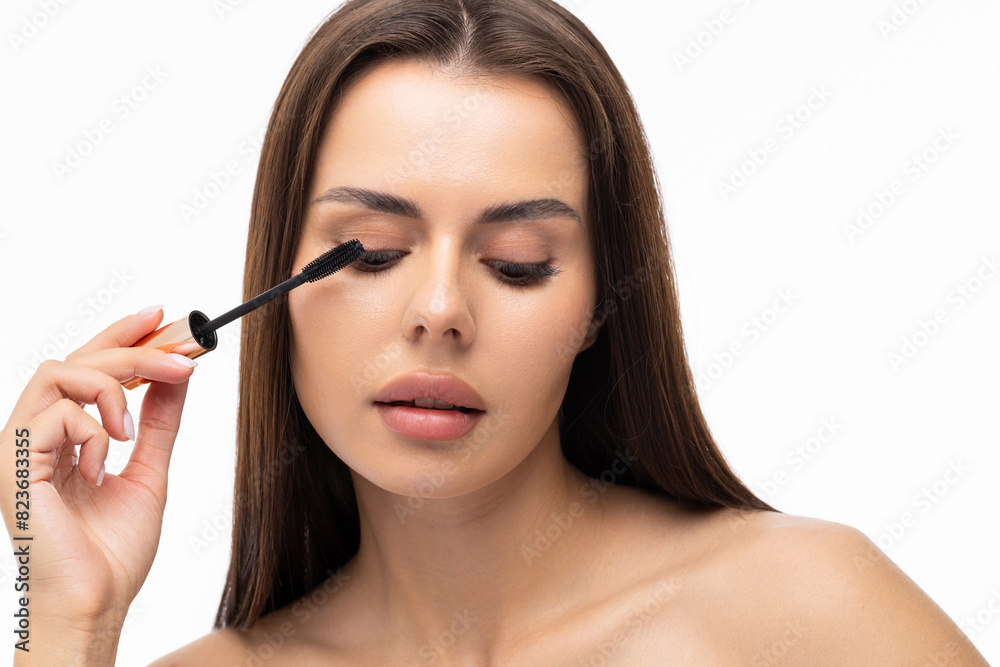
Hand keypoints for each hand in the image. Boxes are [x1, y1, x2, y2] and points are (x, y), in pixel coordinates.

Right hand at [0, 306, 197, 628]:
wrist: (97, 600)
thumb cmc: (113, 549)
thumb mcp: (148, 470)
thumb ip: (158, 422)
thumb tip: (178, 374)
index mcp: (64, 434)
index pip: (89, 367)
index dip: (123, 336)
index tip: (164, 317)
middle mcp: (36, 432)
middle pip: (77, 360)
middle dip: (135, 350)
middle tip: (182, 357)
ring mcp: (20, 446)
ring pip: (61, 373)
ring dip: (114, 387)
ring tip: (131, 429)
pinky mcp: (13, 463)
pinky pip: (54, 413)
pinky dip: (93, 430)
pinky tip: (103, 462)